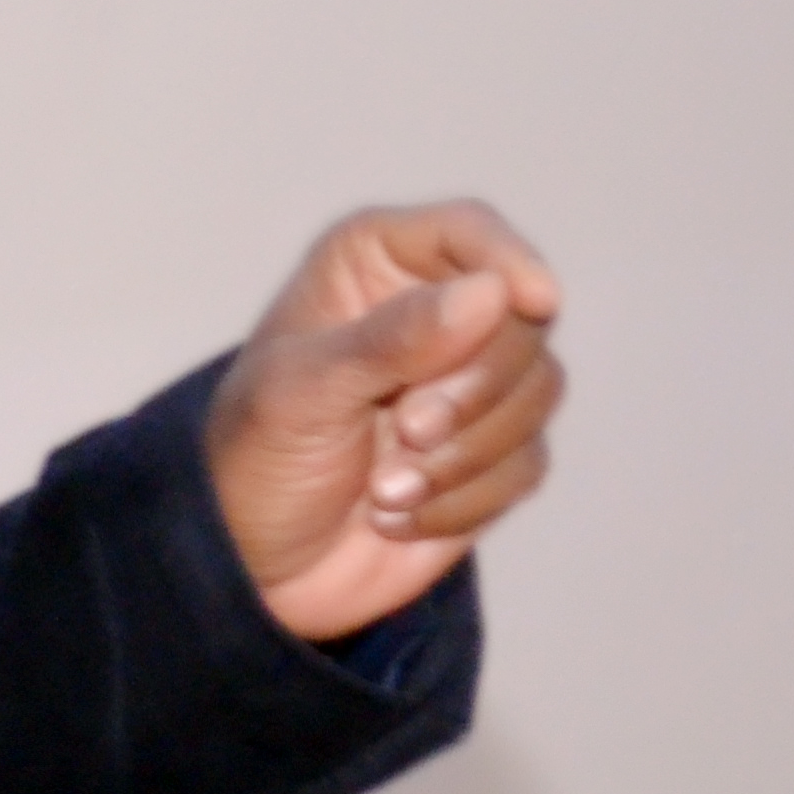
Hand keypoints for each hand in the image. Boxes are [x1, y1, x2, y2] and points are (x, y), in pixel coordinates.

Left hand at [202, 199, 565, 642]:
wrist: (256, 562)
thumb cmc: (256, 454)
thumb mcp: (303, 391)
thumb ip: (392, 339)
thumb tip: (492, 292)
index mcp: (374, 268)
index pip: (467, 231)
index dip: (508, 257)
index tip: (534, 298)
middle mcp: (433, 314)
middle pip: (520, 319)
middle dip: (473, 387)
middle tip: (408, 430)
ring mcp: (470, 386)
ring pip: (538, 392)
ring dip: (463, 454)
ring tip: (383, 487)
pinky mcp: (492, 456)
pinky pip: (527, 464)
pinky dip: (465, 499)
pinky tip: (396, 514)